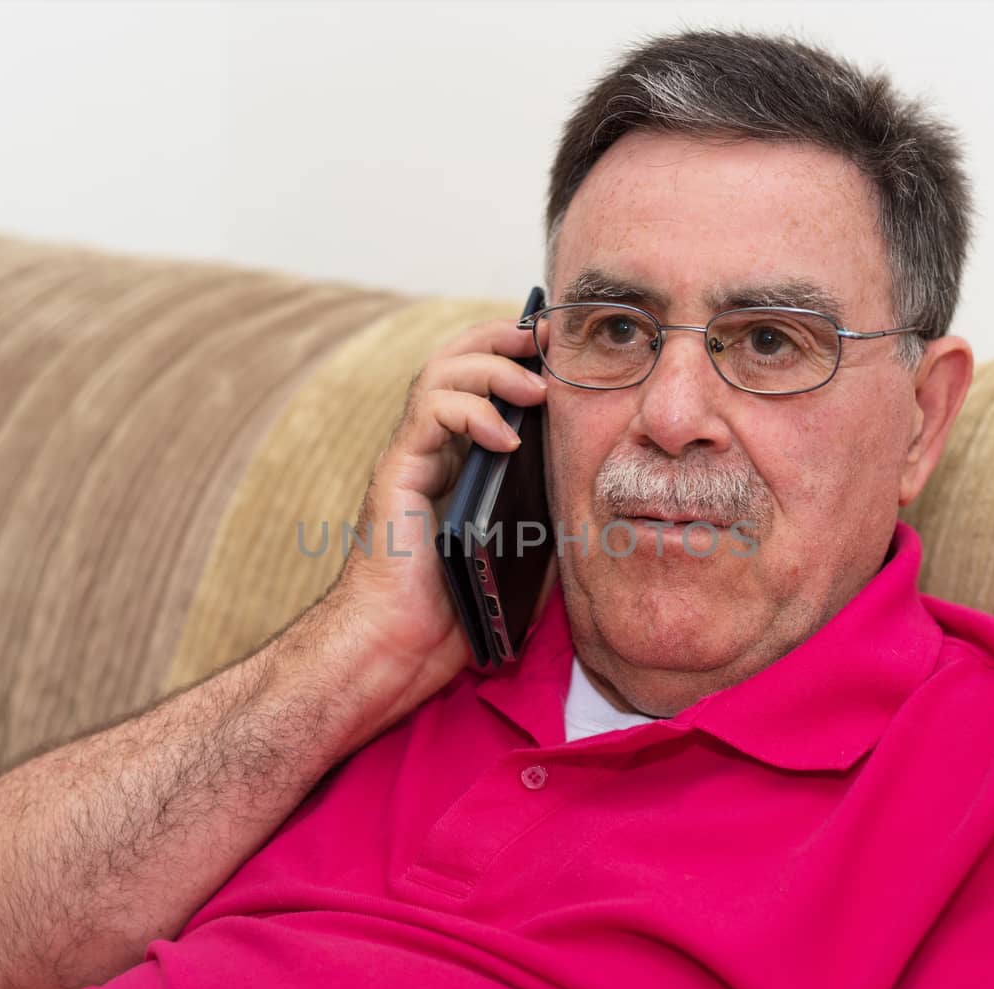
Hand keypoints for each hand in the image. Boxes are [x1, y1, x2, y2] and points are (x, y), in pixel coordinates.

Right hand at [324, 315, 548, 715]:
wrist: (402, 647)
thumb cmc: (460, 608)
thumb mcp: (529, 552)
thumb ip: (550, 511)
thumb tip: (597, 484)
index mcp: (462, 459)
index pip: (484, 381)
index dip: (520, 354)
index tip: (564, 347)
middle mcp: (432, 448)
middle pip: (456, 358)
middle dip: (503, 337)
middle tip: (548, 338)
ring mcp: (411, 456)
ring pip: (439, 373)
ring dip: (491, 367)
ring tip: (534, 389)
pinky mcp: (396, 472)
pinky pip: (429, 415)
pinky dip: (470, 413)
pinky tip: (506, 437)